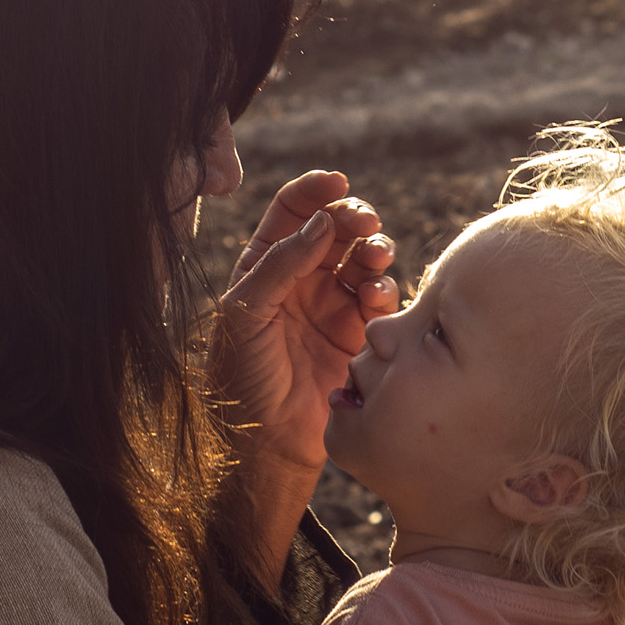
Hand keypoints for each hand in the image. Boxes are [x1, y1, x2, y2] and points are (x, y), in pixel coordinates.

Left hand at [208, 168, 393, 480]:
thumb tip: (321, 221)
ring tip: (375, 257)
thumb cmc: (242, 378)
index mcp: (263, 267)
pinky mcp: (357, 332)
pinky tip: (375, 295)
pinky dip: (382, 286)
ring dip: (373, 248)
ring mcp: (331, 304)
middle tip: (365, 222)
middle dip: (353, 217)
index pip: (291, 212)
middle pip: (334, 228)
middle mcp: (300, 280)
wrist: (267, 442)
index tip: (336, 182)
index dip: (314, 191)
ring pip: (362, 257)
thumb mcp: (244, 313)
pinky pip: (378, 296)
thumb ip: (280, 264)